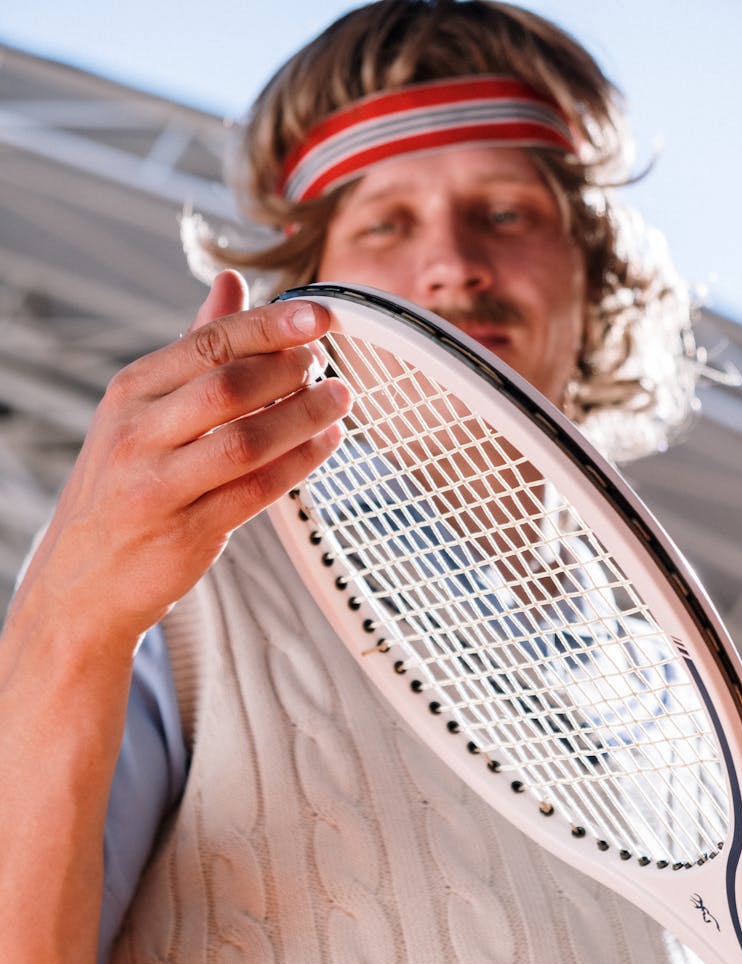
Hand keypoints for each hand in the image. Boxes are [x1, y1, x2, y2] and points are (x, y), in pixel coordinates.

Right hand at [14, 271, 350, 648]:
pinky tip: (324, 444)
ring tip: (338, 399)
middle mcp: (136, 434)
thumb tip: (229, 282)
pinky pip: (257, 491)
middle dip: (290, 370)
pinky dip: (299, 463)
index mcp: (129, 393)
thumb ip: (191, 350)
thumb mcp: (141, 411)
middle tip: (327, 365)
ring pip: (247, 440)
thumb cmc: (123, 485)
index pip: (207, 344)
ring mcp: (158, 487)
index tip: (319, 316)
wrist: (80, 580)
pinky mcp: (186, 533)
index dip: (270, 326)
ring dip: (304, 416)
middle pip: (228, 386)